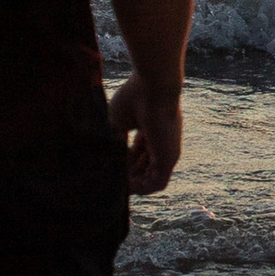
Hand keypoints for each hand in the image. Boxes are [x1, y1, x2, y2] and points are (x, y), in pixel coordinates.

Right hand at [111, 76, 183, 196]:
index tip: (109, 161)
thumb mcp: (117, 122)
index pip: (141, 152)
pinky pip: (156, 184)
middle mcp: (163, 142)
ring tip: (115, 180)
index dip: (124, 159)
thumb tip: (105, 159)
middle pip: (145, 167)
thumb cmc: (135, 98)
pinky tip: (124, 185)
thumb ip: (113, 141)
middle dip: (127, 173)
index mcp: (153, 130)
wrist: (153, 87)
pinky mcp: (169, 159)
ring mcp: (168, 151)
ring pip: (150, 177)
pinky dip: (141, 188)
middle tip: (110, 173)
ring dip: (132, 182)